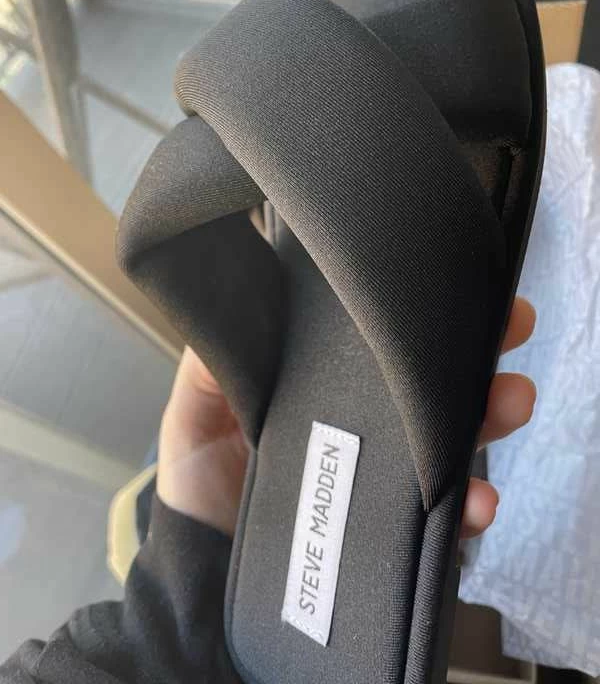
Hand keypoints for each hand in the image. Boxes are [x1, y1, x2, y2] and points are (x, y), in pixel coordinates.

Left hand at [157, 297, 535, 537]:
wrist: (205, 576)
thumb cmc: (197, 487)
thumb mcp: (191, 417)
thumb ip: (208, 371)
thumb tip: (236, 307)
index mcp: (321, 389)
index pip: (376, 344)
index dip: (413, 316)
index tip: (452, 283)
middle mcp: (361, 426)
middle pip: (428, 383)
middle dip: (475, 351)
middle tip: (511, 324)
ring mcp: (382, 477)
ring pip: (451, 438)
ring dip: (489, 415)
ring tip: (509, 401)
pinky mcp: (395, 533)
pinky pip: (444, 519)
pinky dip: (469, 508)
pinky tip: (476, 502)